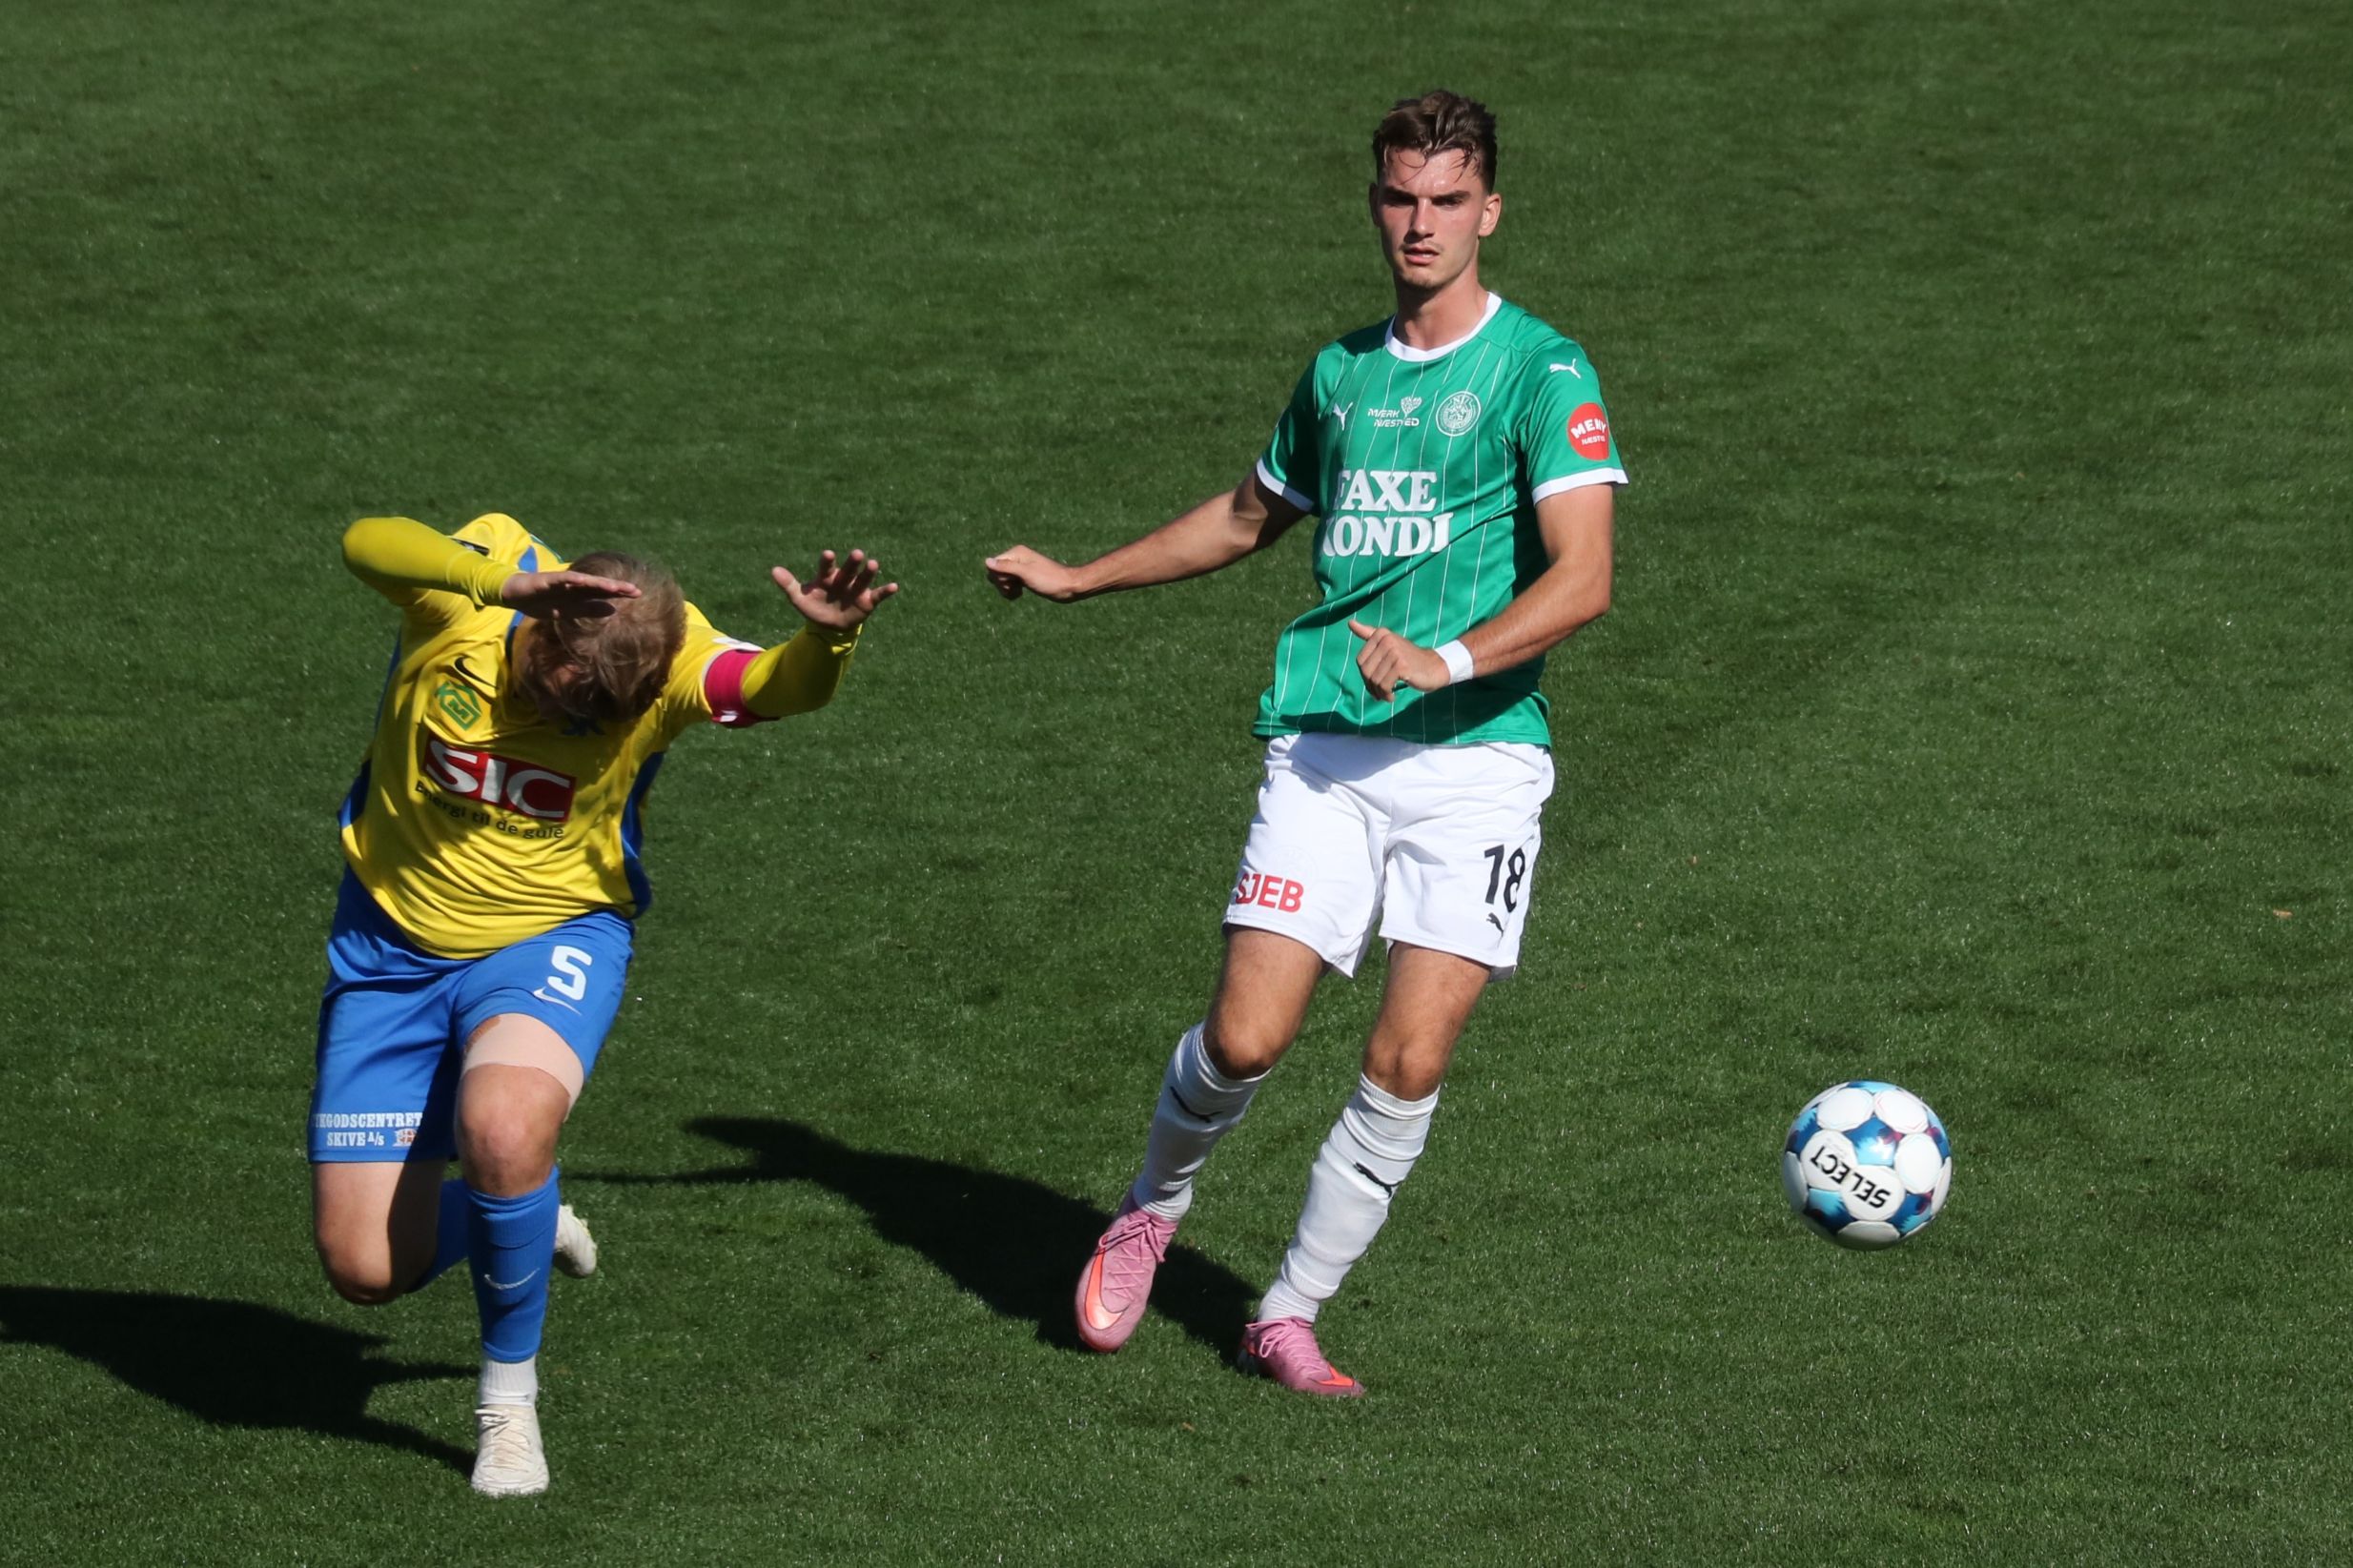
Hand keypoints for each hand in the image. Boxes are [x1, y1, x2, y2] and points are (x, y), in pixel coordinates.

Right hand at [499, 569, 641, 618]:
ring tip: (615, 587)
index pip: (603, 592)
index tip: (638, 595)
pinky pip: (561, 580)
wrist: (515, 594)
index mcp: (580, 593)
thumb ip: (589, 610)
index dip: (620, 593)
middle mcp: (574, 585)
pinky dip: (572, 581)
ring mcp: (561, 582)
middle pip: (598, 585)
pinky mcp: (546, 581)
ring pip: (584, 582)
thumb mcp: (569, 611)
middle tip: (636, 591)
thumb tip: (613, 610)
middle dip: (616, 587)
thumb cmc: (543, 602)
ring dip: (599, 584)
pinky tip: (583, 581)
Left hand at [774, 548, 899, 631]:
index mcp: (826, 576)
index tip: (828, 555)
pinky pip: (878, 595)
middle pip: (849, 569)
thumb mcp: (798, 598)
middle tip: (857, 554)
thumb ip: (788, 584)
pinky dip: (886, 591)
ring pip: (864, 579)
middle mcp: (843, 579)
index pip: (826, 567)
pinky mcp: (867, 601)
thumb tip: (773, 570)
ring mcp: (856, 589)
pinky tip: (894, 586)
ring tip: (873, 564)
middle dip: (853, 563)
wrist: (828, 627)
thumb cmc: (814, 607)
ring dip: (869, 572)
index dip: (827, 561)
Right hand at [984, 546, 1085, 601]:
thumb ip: (1006, 567)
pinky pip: (1010, 584)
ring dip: (1006, 589)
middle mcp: (1017, 559)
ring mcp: (1021, 569)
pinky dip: (1011, 591)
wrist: (1068, 587)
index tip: (1012, 581)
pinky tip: (1019, 594)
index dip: (999, 576)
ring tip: (1018, 592)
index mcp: (1017, 553)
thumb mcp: (1026, 574)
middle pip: (996, 572)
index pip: (993, 565)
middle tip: (1017, 587)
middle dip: (1002, 583)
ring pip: (1002, 580)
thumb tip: (986, 561)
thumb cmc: (1049, 579)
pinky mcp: (1025, 578)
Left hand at [1348, 619, 1449, 701]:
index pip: (1360, 661)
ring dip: (1379, 693)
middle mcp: (1387, 640)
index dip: (1365, 676)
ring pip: (1374, 680)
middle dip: (1370, 686)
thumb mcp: (1388, 644)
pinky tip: (1392, 696)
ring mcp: (1395, 652)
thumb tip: (1350, 623)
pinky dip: (1386, 695)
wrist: (1434, 667)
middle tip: (1380, 692)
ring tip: (1386, 695)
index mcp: (1381, 634)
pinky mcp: (1401, 666)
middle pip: (1366, 671)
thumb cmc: (1409, 658)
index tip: (1374, 682)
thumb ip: (1368, 633)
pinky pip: (1384, 686)